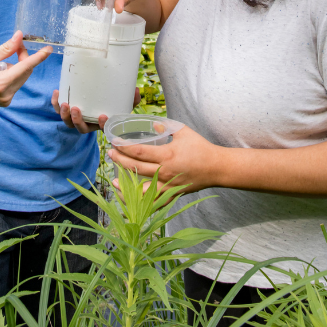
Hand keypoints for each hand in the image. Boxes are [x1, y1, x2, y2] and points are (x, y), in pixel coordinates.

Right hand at [0, 31, 51, 105]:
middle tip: (16, 44)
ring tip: (2, 59)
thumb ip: (7, 48)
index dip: (39, 57)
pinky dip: (12, 73)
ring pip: (21, 78)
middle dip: (23, 57)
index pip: (26, 67)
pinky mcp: (3, 101)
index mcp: (1, 84)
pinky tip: (0, 69)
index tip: (49, 50)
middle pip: (25, 72)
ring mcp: (4, 100)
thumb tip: (21, 37)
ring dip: (18, 65)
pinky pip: (15, 84)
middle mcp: (5, 95)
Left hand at [51, 87, 141, 133]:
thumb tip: (136, 90)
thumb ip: (132, 98)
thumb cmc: (113, 102)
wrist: (101, 95)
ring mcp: (77, 118)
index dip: (101, 124)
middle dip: (77, 121)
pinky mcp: (68, 110)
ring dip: (64, 115)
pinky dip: (55, 103)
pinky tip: (57, 93)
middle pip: (81, 128)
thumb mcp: (124, 102)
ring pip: (68, 122)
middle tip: (76, 109)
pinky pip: (58, 109)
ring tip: (64, 104)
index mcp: (102, 123)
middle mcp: (89, 123)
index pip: (102, 128)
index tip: (103, 116)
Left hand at [108, 125, 223, 195]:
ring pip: (141, 190)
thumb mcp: (183, 132)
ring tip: (114, 181)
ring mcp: (168, 186)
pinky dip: (141, 203)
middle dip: (120, 161)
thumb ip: (166, 127)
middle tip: (110, 153)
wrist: (216, 168)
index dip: (124, 147)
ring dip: (126, 186)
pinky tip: (132, 200)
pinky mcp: (172, 195)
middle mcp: (164, 173)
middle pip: (136, 169)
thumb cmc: (200, 148)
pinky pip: (153, 202)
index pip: (139, 152)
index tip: (114, 142)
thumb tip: (153, 124)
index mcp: (167, 156)